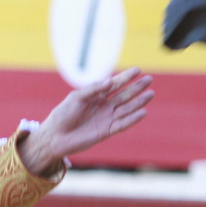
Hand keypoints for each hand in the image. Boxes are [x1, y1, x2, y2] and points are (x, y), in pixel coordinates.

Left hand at [20, 67, 154, 176]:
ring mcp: (106, 119)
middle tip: (149, 79)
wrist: (55, 136)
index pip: (114, 84)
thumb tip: (110, 81)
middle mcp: (103, 106)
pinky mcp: (106, 132)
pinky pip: (122, 124)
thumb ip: (93, 89)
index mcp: (95, 96)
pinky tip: (143, 112)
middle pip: (124, 95)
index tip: (137, 70)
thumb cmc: (62, 115)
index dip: (125, 77)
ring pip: (126, 109)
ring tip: (150, 94)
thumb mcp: (76, 98)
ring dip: (138, 102)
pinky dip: (132, 119)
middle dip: (136, 88)